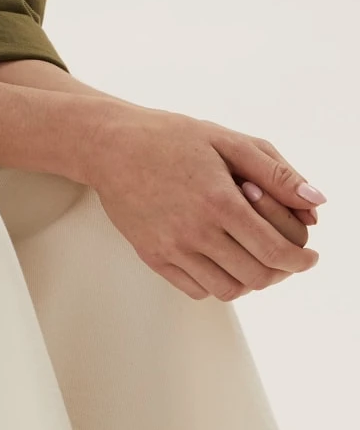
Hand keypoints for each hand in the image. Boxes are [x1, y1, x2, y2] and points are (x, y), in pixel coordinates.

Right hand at [82, 101, 323, 300]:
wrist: (114, 149)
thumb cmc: (173, 139)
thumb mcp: (231, 142)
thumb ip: (277, 174)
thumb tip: (315, 202)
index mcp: (220, 201)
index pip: (274, 249)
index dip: (300, 259)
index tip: (309, 256)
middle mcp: (195, 232)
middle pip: (256, 275)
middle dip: (282, 272)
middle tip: (288, 260)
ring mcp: (172, 249)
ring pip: (227, 289)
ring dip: (250, 281)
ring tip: (256, 261)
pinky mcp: (154, 258)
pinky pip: (197, 290)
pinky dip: (219, 283)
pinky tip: (224, 262)